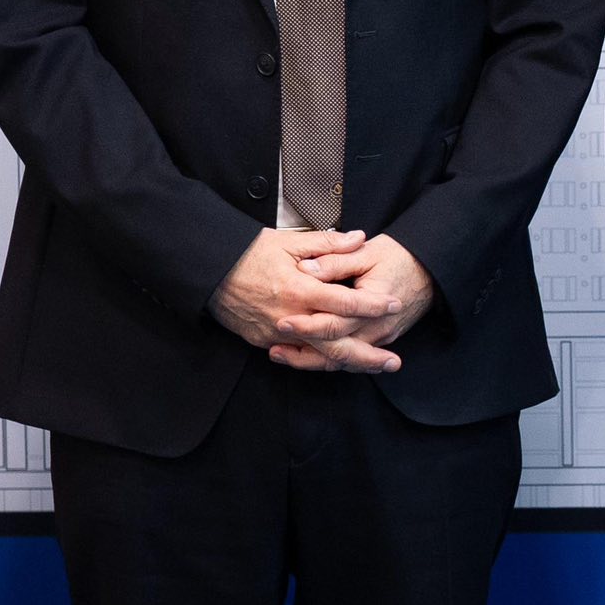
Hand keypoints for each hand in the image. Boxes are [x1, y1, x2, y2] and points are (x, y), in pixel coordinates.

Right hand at [209, 228, 401, 373]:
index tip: (394, 304)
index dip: (372, 305)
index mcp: (299, 289)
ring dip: (348, 363)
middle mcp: (290, 317)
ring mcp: (275, 334)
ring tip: (374, 366)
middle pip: (335, 345)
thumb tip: (360, 238)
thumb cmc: (250, 252)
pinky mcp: (264, 342)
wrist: (210, 271)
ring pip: (318, 357)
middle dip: (367, 356)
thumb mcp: (289, 241)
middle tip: (394, 361)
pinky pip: (297, 355)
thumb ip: (328, 243)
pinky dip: (320, 360)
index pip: (344, 302)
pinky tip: (340, 361)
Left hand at [272, 234, 436, 371]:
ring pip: (341, 361)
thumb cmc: (400, 257)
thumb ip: (336, 259)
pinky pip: (350, 360)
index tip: (282, 321)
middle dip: (302, 351)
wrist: (431, 269)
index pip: (334, 323)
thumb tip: (306, 268)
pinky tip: (305, 356)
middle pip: (335, 350)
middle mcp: (376, 328)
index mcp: (372, 304)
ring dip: (310, 361)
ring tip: (281, 355)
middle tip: (274, 347)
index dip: (307, 324)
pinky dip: (326, 361)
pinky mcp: (379, 340)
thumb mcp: (368, 252)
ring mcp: (379, 338)